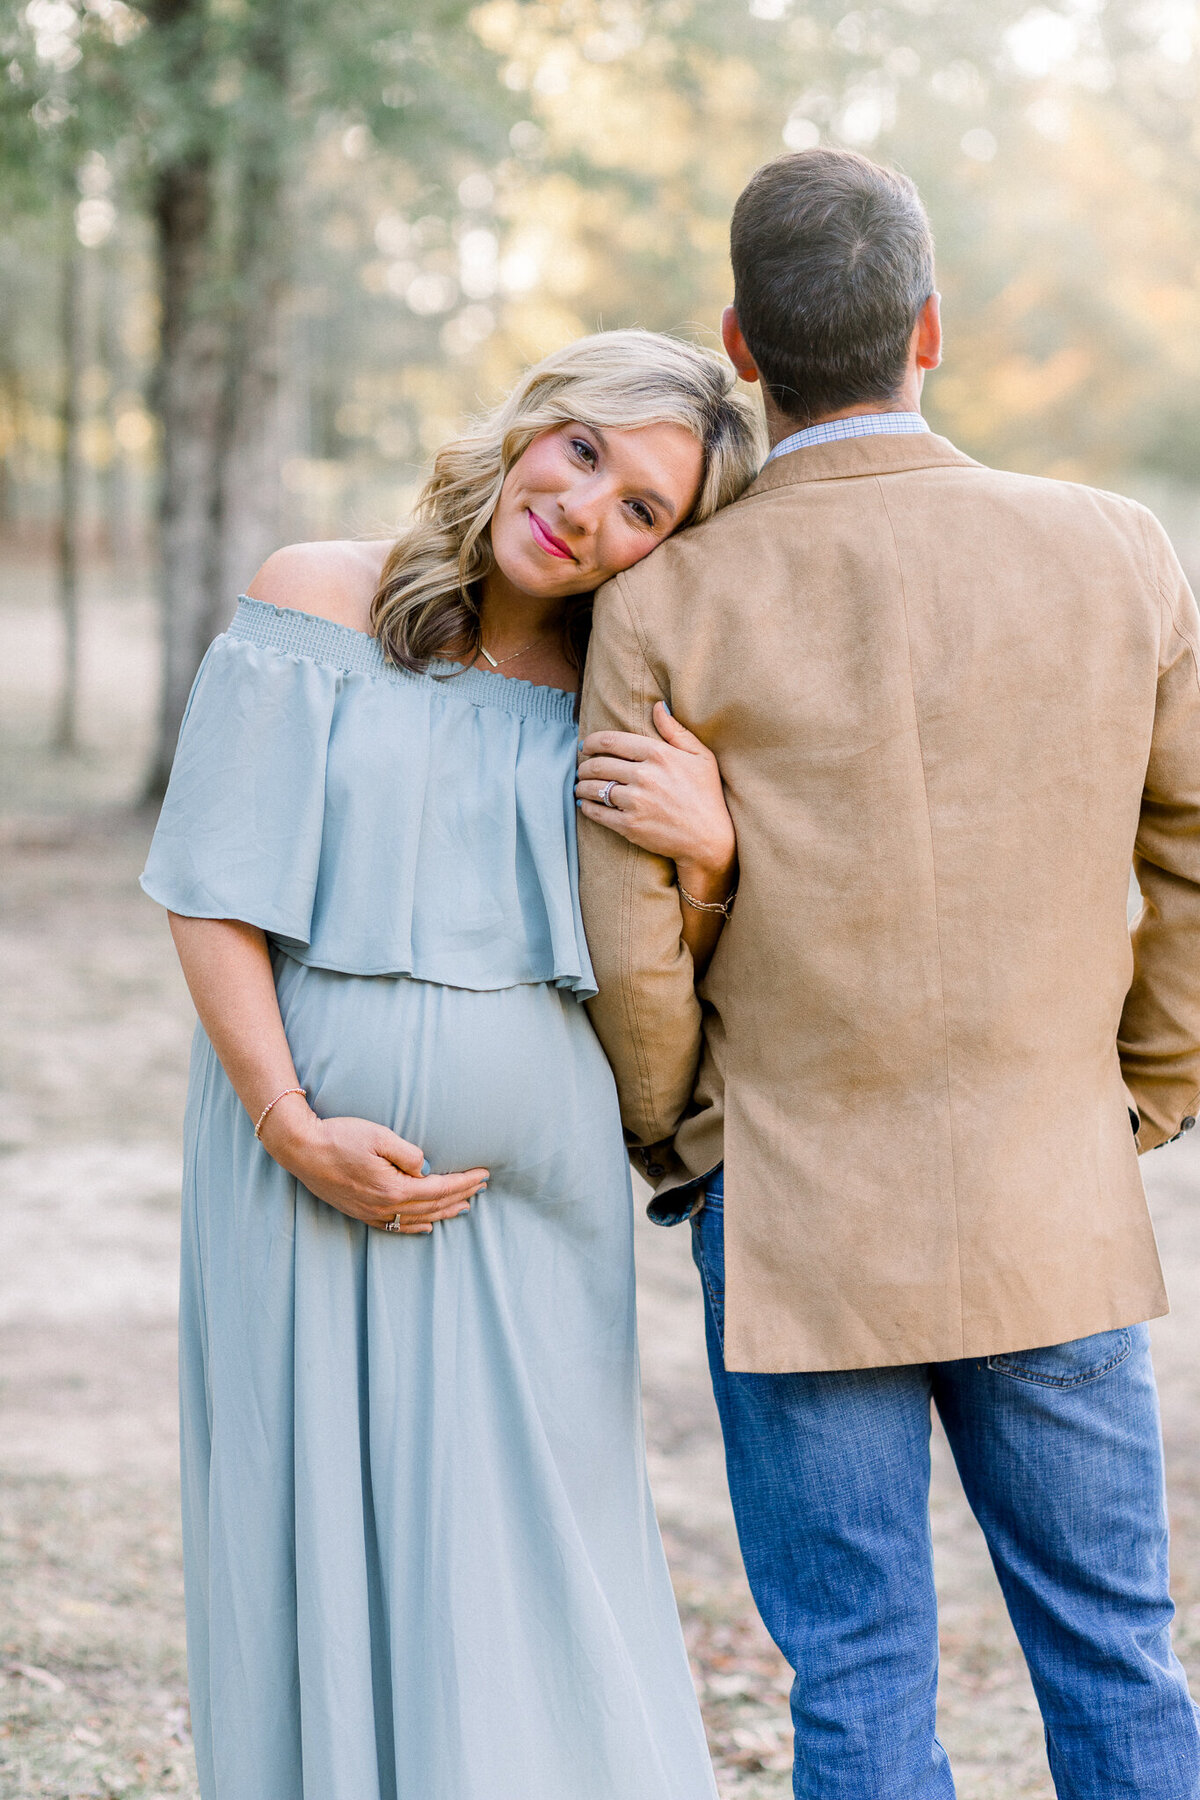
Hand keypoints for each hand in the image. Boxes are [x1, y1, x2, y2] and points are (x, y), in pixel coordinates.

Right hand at [261, 1101, 487, 1233]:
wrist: (301, 1149)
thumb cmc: (340, 1136)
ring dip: (444, 1213)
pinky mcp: (360, 1213)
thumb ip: (409, 1154)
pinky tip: (428, 1225)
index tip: (484, 1174)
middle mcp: (384, 1207)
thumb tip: (428, 1169)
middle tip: (482, 1188)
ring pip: (417, 1219)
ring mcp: (371, 1213)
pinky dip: (416, 1226)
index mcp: (393, 1188)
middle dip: (461, 1196)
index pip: (440, 1189)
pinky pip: (395, 1227)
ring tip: (465, 1206)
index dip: (465, 1182)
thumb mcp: (379, 1136)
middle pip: (433, 1207)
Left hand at [576, 702, 735, 884]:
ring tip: (581, 787)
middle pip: (599, 765)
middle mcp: (644, 776)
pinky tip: (585, 805)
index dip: (592, 742)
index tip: (586, 746)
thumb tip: (657, 707)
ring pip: (594, 788)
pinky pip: (598, 813)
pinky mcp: (630, 826)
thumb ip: (676, 731)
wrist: (710, 839)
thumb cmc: (707, 795)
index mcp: (659, 754)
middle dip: (585, 766)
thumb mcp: (701, 757)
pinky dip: (587, 807)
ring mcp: (636, 802)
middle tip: (583, 769)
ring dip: (582, 786)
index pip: (612, 741)